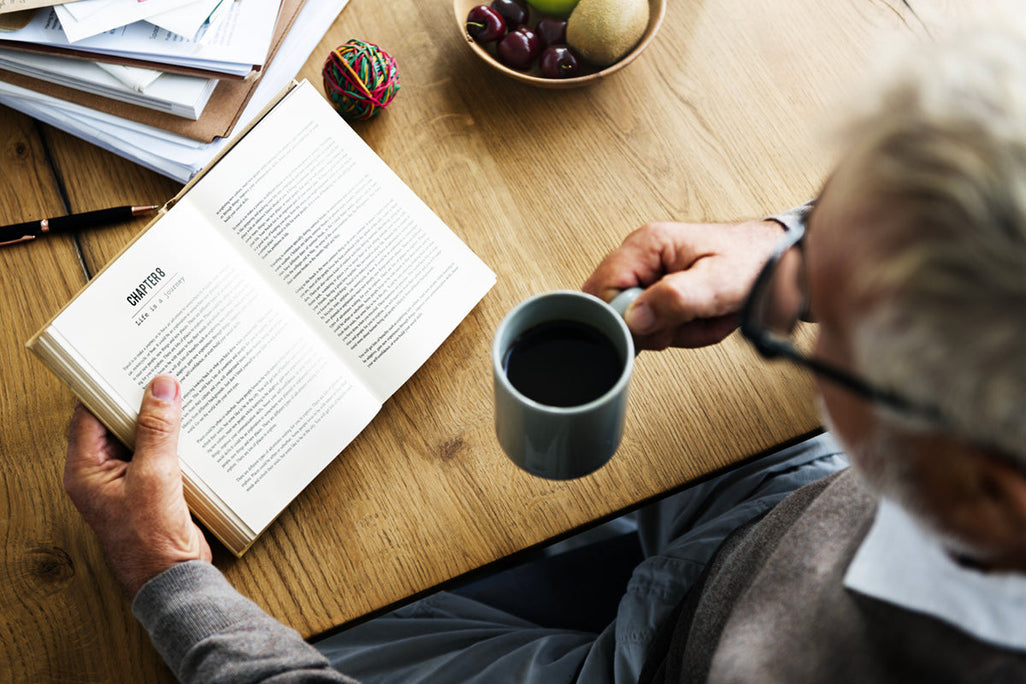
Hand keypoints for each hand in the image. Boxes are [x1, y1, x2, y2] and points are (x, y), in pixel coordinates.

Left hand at [64, 375, 210, 596]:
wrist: (173, 579)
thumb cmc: (150, 540)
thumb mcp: (154, 476)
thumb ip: (157, 430)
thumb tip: (161, 389)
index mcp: (85, 470)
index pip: (89, 415)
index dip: (109, 388)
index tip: (132, 365)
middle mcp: (101, 474)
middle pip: (116, 422)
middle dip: (140, 399)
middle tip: (162, 374)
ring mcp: (127, 481)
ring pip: (140, 436)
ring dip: (161, 420)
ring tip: (181, 396)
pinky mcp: (152, 488)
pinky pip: (160, 453)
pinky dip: (175, 439)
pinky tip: (193, 428)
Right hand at [582, 220, 784, 349]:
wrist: (777, 261)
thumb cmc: (754, 262)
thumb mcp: (718, 284)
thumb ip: (674, 300)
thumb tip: (634, 317)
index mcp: (647, 244)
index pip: (602, 291)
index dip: (626, 319)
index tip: (659, 325)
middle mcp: (642, 256)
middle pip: (616, 311)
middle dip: (657, 328)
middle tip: (690, 319)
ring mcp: (650, 273)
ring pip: (637, 323)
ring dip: (675, 331)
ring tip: (704, 316)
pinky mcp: (661, 290)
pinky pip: (655, 324)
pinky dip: (680, 331)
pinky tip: (700, 319)